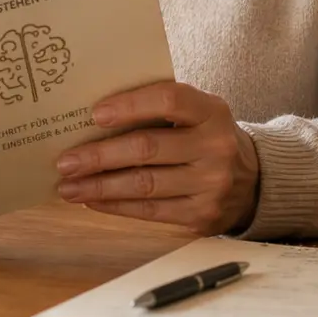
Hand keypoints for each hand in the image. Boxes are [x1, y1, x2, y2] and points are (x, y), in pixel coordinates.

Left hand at [54, 81, 259, 235]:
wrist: (252, 180)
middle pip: (147, 149)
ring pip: (144, 185)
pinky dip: (116, 206)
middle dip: (100, 156)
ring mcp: (211, 185)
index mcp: (212, 111)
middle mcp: (216, 147)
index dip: (130, 105)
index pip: (169, 100)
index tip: (94, 114)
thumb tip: (92, 116)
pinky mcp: (202, 216)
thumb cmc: (203, 136)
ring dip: (99, 186)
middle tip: (64, 161)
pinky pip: (150, 212)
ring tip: (68, 186)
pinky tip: (92, 200)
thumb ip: (158, 108)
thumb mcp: (195, 113)